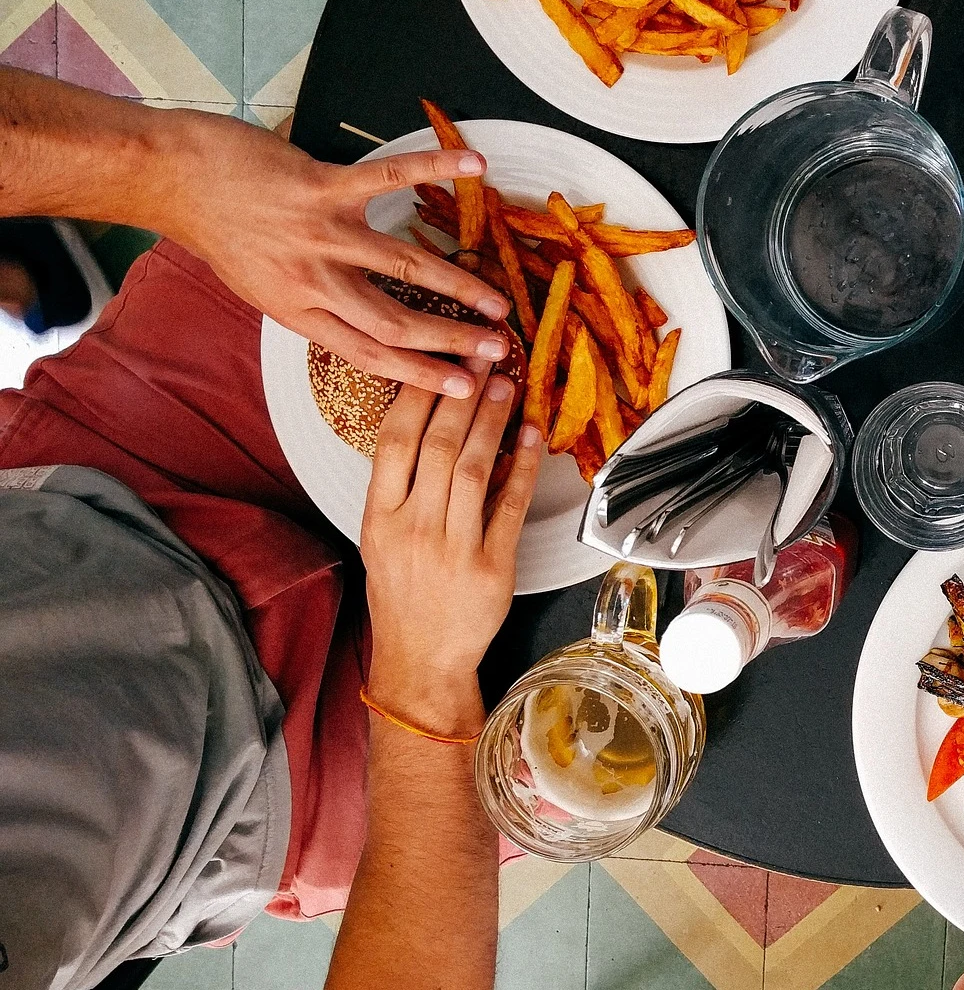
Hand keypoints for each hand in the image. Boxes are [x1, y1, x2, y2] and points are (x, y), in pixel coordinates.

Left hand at [155, 110, 510, 396]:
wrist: (174, 180)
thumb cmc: (218, 230)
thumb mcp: (260, 286)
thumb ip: (311, 303)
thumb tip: (360, 318)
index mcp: (298, 311)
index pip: (369, 354)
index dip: (422, 375)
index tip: (463, 388)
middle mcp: (313, 280)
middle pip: (395, 322)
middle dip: (453, 340)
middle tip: (498, 350)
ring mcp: (320, 233)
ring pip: (403, 266)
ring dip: (458, 285)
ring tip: (498, 301)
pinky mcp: (322, 187)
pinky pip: (388, 178)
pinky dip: (435, 168)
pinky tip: (474, 166)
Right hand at [361, 367, 542, 730]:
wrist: (420, 658)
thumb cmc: (402, 593)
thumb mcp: (382, 536)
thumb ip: (401, 485)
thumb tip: (432, 422)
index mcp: (379, 517)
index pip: (394, 441)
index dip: (418, 395)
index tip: (438, 360)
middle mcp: (413, 529)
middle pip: (439, 447)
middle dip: (462, 395)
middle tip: (482, 357)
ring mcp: (453, 549)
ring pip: (475, 470)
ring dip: (493, 422)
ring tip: (506, 385)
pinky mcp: (492, 567)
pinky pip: (511, 507)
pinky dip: (524, 468)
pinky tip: (532, 436)